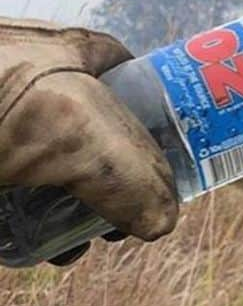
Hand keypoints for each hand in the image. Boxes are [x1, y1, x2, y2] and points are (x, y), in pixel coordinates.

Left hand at [0, 18, 177, 245]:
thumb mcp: (63, 127)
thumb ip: (130, 171)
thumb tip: (162, 221)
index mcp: (67, 52)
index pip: (135, 82)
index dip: (159, 132)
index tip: (164, 184)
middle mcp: (36, 82)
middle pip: (101, 138)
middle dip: (116, 191)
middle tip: (113, 230)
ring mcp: (6, 126)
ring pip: (55, 174)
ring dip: (71, 219)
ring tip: (68, 251)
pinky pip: (18, 202)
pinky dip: (28, 230)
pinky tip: (29, 252)